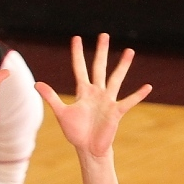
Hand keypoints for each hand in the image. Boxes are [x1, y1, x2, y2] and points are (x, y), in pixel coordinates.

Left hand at [35, 34, 150, 158]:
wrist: (88, 148)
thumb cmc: (75, 132)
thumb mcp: (62, 113)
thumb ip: (51, 98)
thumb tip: (36, 84)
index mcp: (83, 92)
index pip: (79, 68)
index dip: (77, 54)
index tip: (76, 38)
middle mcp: (97, 92)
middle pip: (99, 67)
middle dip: (101, 52)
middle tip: (103, 35)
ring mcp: (108, 101)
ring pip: (116, 79)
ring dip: (123, 65)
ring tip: (129, 51)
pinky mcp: (116, 112)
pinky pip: (128, 101)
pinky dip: (137, 95)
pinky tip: (147, 87)